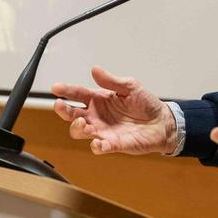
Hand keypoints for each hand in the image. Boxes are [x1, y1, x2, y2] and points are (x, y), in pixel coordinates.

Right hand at [52, 67, 176, 154]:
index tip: (56, 88)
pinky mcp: (113, 144)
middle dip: (64, 111)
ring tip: (84, 124)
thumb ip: (112, 80)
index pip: (78, 94)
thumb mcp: (130, 86)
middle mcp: (97, 116)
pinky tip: (98, 142)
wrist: (162, 122)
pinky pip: (99, 147)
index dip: (66, 90)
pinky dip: (96, 146)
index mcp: (99, 99)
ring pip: (80, 132)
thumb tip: (95, 69)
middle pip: (72, 114)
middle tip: (61, 106)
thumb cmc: (145, 104)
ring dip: (78, 128)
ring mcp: (103, 131)